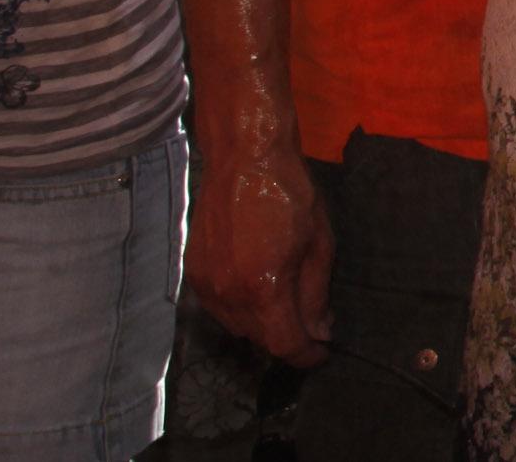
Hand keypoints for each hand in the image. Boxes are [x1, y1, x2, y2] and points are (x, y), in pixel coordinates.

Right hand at [187, 123, 334, 364]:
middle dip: (288, 338)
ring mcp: (205, 285)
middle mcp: (227, 294)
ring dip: (263, 325)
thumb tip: (319, 331)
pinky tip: (260, 288)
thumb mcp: (319, 243)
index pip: (284, 343)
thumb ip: (315, 294)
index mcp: (263, 288)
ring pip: (236, 327)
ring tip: (288, 303)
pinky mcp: (193, 272)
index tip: (323, 353)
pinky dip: (241, 309)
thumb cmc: (290, 194)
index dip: (307, 355)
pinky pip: (218, 308)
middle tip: (313, 324)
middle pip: (259, 339)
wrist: (244, 159)